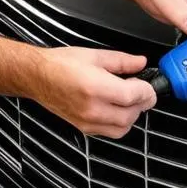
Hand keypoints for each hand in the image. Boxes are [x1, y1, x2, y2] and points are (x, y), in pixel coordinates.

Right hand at [34, 46, 156, 138]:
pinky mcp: (83, 128)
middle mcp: (91, 108)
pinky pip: (110, 132)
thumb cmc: (60, 64)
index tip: (149, 84)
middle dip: (142, 103)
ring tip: (129, 99)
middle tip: (142, 89)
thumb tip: (140, 63)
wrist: (37, 76)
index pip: (133, 96)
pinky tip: (117, 107)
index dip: (147, 90)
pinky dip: (119, 123)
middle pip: (131, 115)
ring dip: (132, 115)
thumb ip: (122, 61)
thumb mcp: (94, 55)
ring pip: (122, 128)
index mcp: (95, 87)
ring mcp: (87, 121)